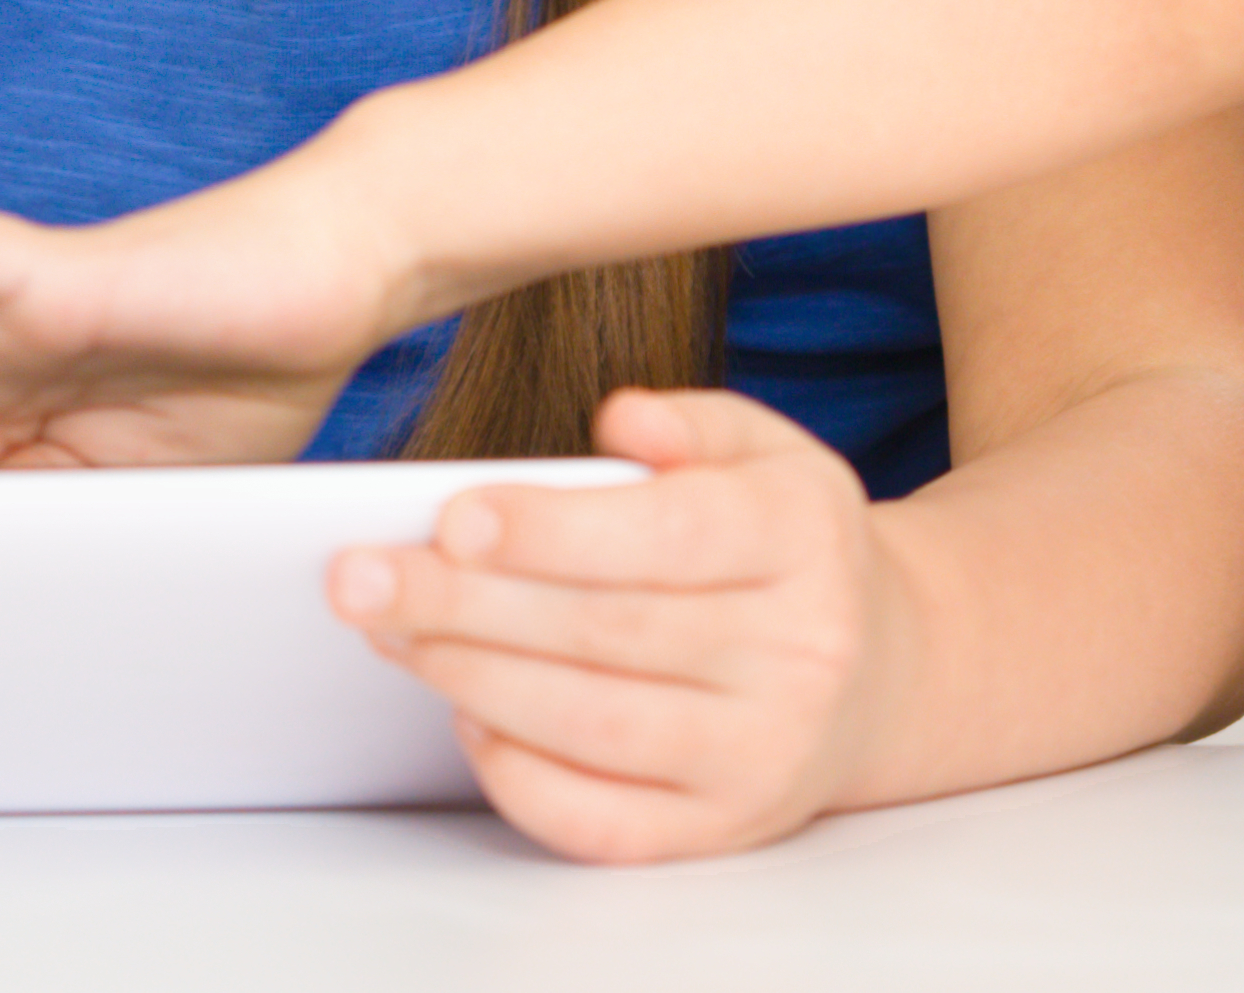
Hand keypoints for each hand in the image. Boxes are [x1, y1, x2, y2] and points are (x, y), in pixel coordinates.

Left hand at [326, 388, 917, 861]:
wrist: (882, 669)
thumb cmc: (788, 541)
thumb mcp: (769, 449)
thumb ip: (696, 420)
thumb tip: (621, 415)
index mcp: (806, 535)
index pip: (671, 534)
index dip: (555, 530)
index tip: (452, 515)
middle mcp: (800, 652)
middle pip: (609, 632)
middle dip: (468, 603)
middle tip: (360, 576)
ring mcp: (765, 753)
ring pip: (595, 725)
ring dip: (474, 679)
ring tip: (391, 632)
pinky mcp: (726, 829)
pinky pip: (604, 823)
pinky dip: (520, 777)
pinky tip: (465, 718)